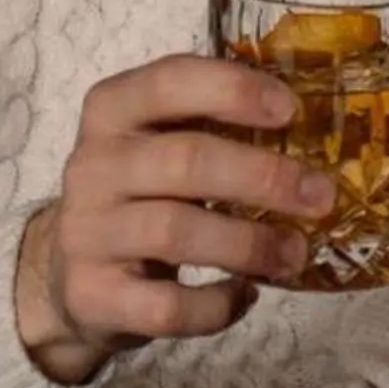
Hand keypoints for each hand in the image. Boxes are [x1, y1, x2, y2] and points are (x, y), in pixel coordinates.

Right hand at [15, 56, 336, 383]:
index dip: (232, 90)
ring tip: (295, 253)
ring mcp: (86, 233)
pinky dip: (216, 305)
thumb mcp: (160, 143)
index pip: (169, 81)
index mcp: (112, 111)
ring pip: (175, 232)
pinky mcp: (92, 296)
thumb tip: (320, 127)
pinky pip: (165, 306)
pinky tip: (244, 295)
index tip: (290, 109)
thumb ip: (215, 125)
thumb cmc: (141, 194)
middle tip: (320, 196)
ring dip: (250, 243)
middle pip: (184, 160)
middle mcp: (92, 165)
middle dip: (263, 177)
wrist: (68, 273)